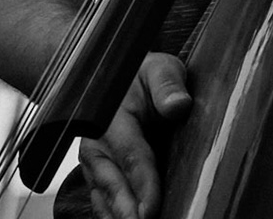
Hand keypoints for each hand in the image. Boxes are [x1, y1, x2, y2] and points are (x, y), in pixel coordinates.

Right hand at [78, 51, 192, 218]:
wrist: (117, 79)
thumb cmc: (141, 77)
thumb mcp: (160, 69)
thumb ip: (167, 84)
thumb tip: (178, 105)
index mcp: (111, 116)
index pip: (130, 155)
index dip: (142, 184)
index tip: (151, 209)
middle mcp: (96, 143)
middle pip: (111, 183)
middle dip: (126, 210)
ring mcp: (94, 162)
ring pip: (104, 196)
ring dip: (118, 215)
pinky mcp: (98, 175)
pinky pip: (103, 200)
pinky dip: (114, 214)